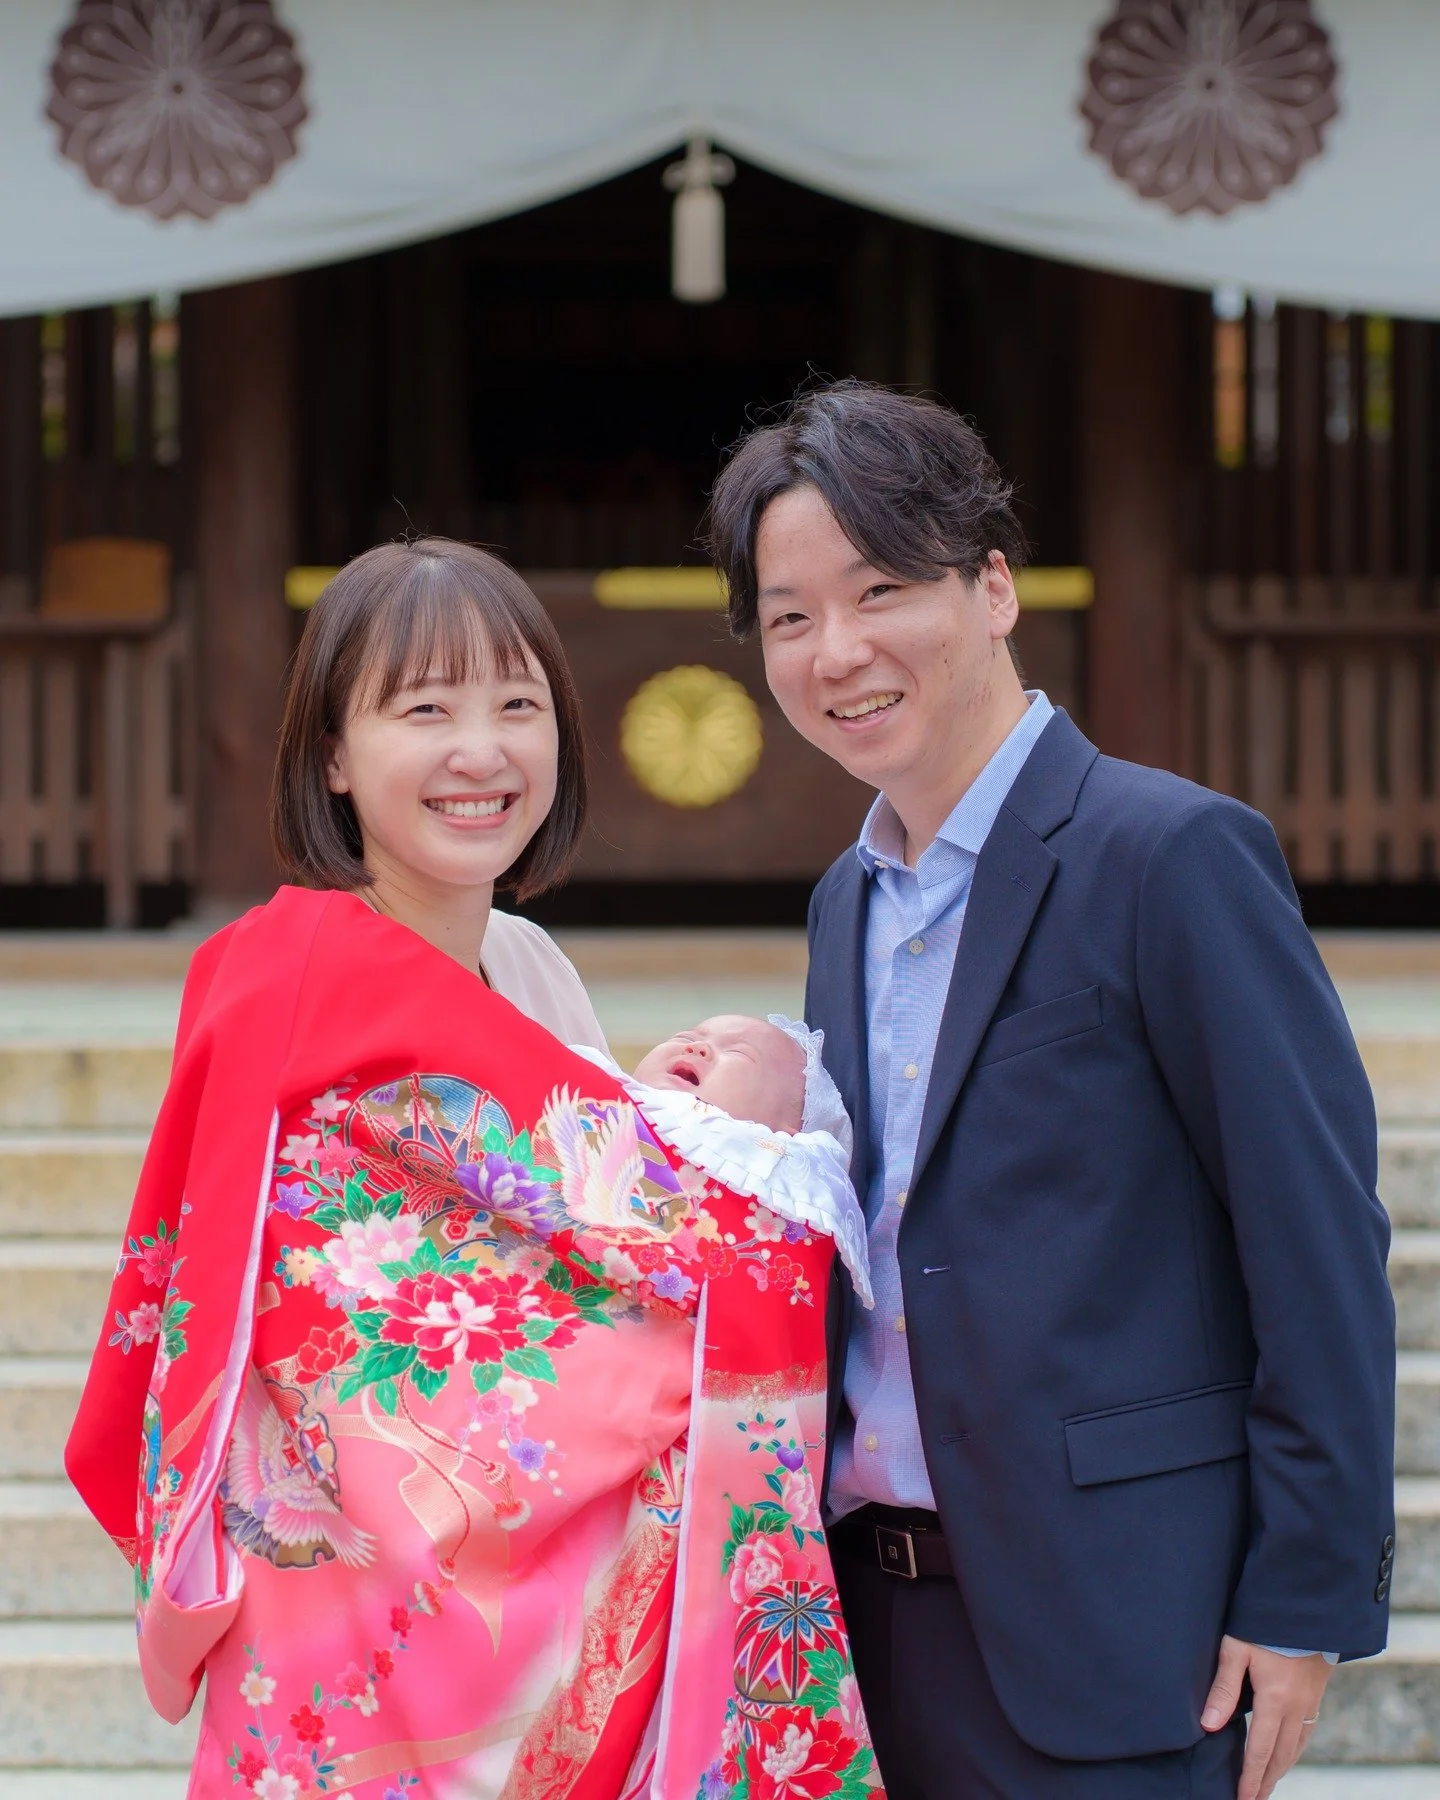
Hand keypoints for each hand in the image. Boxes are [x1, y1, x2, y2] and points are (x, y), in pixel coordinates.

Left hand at [1201, 1636, 1332, 1799]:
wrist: (1306, 1604)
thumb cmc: (1265, 1622)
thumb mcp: (1237, 1648)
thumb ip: (1223, 1687)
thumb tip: (1209, 1725)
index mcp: (1275, 1700)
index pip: (1260, 1749)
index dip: (1250, 1776)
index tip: (1243, 1798)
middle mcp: (1296, 1707)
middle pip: (1281, 1756)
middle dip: (1266, 1781)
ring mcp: (1310, 1701)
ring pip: (1296, 1746)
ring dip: (1281, 1769)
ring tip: (1268, 1784)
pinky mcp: (1316, 1692)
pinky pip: (1307, 1731)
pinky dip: (1296, 1750)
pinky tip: (1289, 1753)